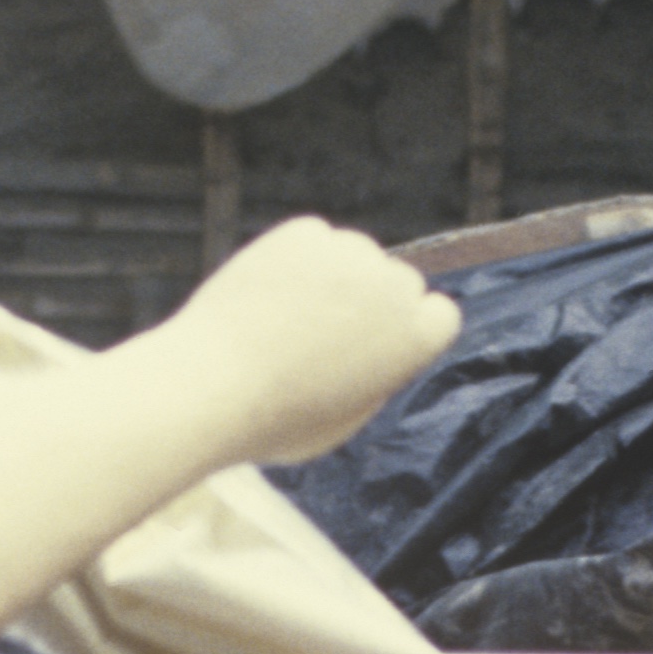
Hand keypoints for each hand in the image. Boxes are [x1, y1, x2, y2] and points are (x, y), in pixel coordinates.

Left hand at [169, 219, 455, 463]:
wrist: (214, 387)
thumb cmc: (279, 420)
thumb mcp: (347, 417)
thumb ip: (377, 372)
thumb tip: (379, 341)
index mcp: (420, 337)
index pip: (438, 314)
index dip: (405, 331)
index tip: (375, 345)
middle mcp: (396, 286)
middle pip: (398, 282)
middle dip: (371, 302)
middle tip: (322, 336)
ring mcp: (350, 252)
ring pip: (353, 256)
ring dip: (333, 277)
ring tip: (284, 321)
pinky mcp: (304, 233)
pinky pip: (311, 240)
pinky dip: (295, 259)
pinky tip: (268, 295)